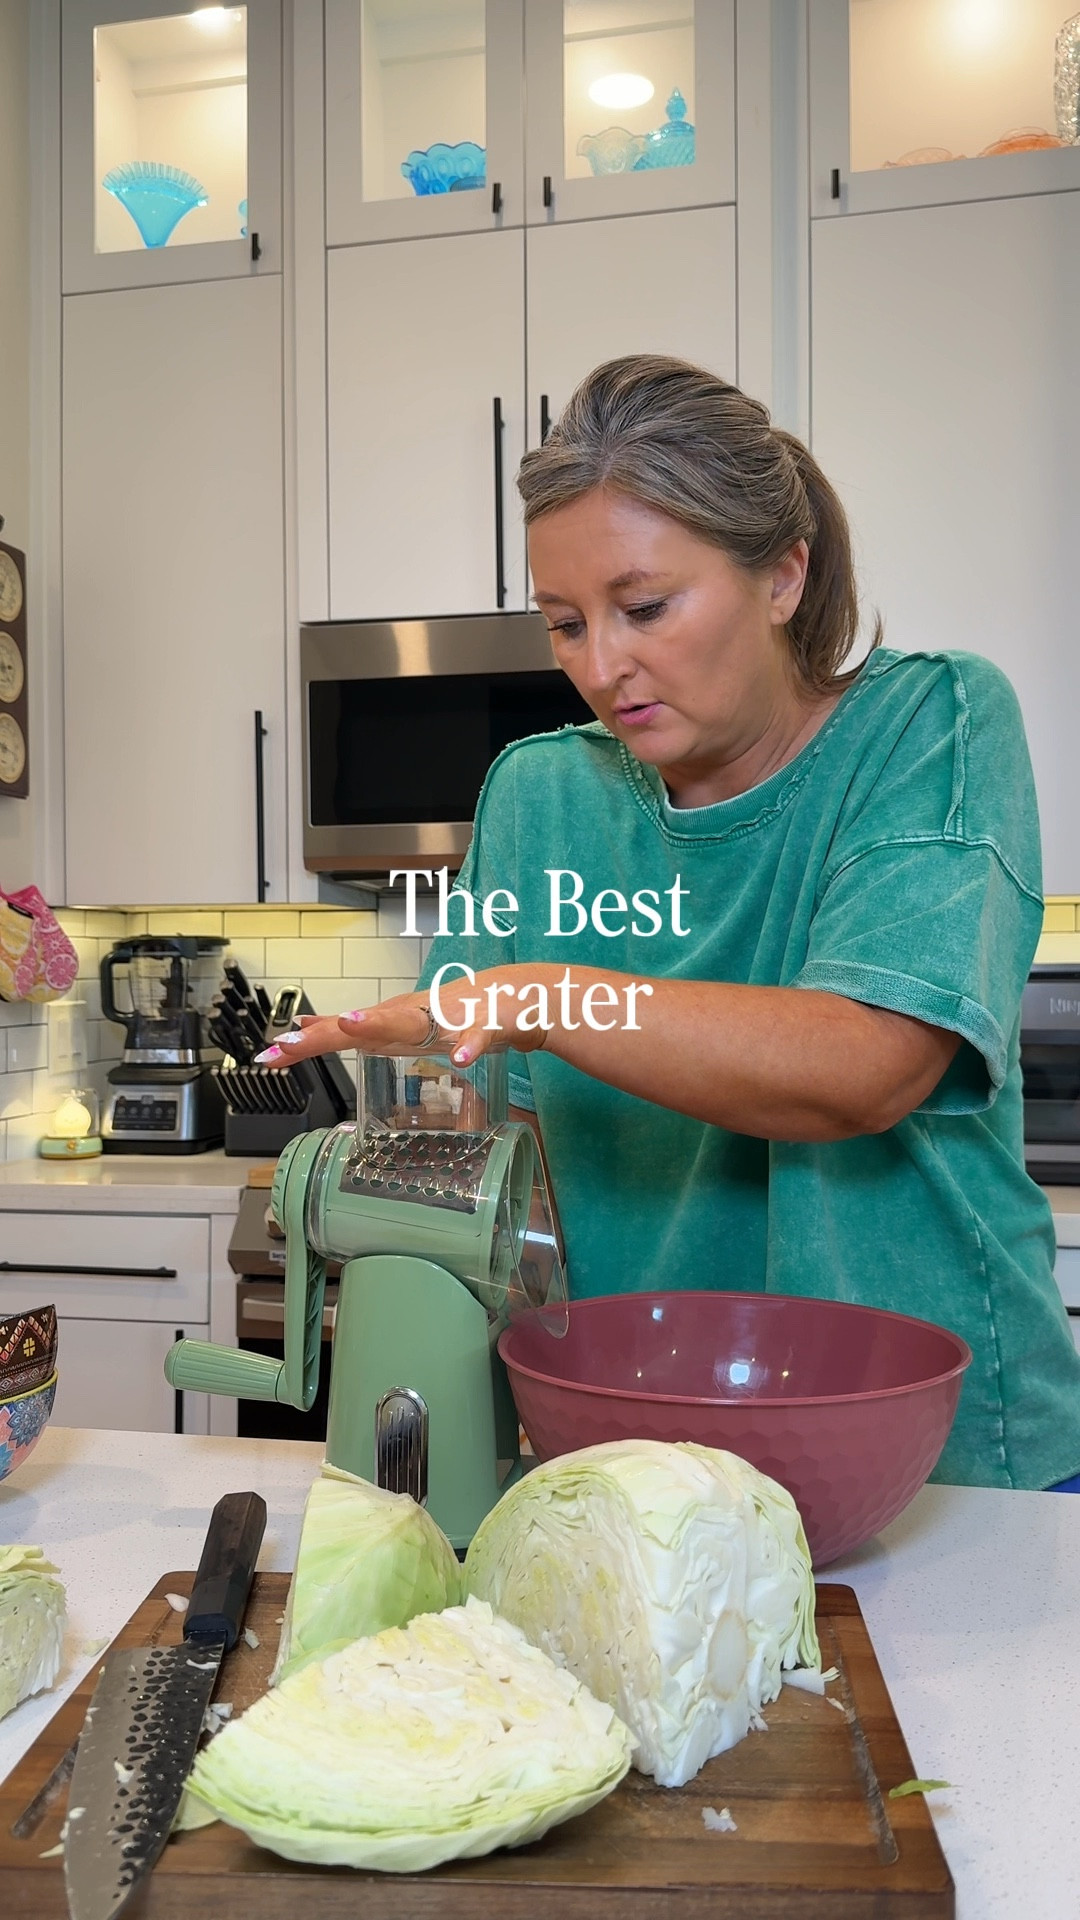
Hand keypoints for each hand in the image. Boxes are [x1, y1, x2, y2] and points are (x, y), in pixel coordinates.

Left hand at [253, 971, 552, 1069]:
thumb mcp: (400, 1024)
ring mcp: (448, 1018)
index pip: (340, 1032)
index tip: (267, 1055)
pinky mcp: (486, 1024)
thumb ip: (358, 1029)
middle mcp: (413, 1015)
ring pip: (412, 1020)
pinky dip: (470, 1045)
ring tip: (352, 1027)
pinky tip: (462, 1057)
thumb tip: (307, 1026)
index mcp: (393, 1021)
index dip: (304, 1044)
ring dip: (382, 1023)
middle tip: (290, 1040)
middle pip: (363, 1025)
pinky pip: (478, 1036)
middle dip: (327, 1033)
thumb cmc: (456, 1013)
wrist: (515, 998)